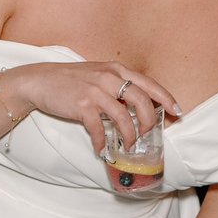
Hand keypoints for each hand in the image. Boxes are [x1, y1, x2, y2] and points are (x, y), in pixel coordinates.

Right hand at [3, 59, 180, 152]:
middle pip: (142, 101)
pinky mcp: (82, 106)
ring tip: (128, 146)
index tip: (177, 112)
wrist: (40, 81)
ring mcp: (95, 91)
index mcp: (117, 69)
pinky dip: (102, 142)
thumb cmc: (72, 80)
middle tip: (147, 134)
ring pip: (123, 118)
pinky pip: (98, 129)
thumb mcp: (99, 75)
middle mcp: (109, 77)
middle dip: (149, 122)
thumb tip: (139, 105)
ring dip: (129, 136)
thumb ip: (118, 85)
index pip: (149, 84)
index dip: (166, 99)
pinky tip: (101, 148)